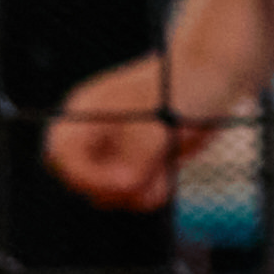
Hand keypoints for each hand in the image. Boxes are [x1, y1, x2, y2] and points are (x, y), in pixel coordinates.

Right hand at [43, 51, 206, 211]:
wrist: (213, 79)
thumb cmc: (180, 88)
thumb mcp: (157, 123)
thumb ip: (136, 157)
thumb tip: (122, 186)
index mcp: (84, 115)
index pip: (60, 156)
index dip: (83, 175)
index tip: (121, 182)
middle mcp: (94, 135)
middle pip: (80, 181)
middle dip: (111, 189)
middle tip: (144, 180)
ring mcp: (116, 152)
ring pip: (109, 194)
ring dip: (137, 193)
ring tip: (163, 171)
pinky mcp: (140, 166)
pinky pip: (135, 194)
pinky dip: (151, 192)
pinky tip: (169, 173)